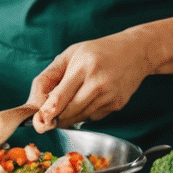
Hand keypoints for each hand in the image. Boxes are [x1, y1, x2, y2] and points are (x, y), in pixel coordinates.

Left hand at [29, 29, 159, 133]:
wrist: (136, 52)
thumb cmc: (98, 51)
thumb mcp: (71, 54)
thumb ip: (50, 76)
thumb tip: (36, 101)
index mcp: (83, 67)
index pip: (60, 97)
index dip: (47, 112)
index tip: (38, 121)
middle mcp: (98, 83)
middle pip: (69, 112)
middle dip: (55, 119)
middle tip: (44, 121)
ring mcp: (109, 96)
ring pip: (80, 118)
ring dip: (68, 118)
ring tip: (64, 108)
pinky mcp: (117, 105)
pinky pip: (93, 117)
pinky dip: (84, 114)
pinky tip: (86, 101)